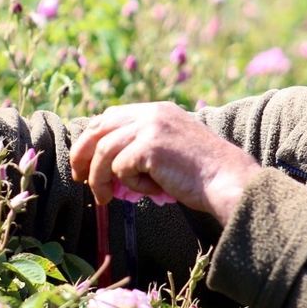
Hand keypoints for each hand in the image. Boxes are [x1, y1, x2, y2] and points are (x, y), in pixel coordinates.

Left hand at [69, 102, 260, 224]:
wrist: (228, 181)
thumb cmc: (202, 175)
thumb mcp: (171, 150)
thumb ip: (142, 148)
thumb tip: (107, 169)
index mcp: (158, 110)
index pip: (111, 117)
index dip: (93, 138)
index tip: (84, 162)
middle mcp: (152, 112)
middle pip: (99, 128)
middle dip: (82, 154)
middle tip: (78, 177)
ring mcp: (151, 126)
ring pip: (104, 151)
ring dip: (100, 178)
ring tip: (106, 197)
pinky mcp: (150, 146)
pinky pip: (121, 169)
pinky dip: (132, 186)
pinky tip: (154, 191)